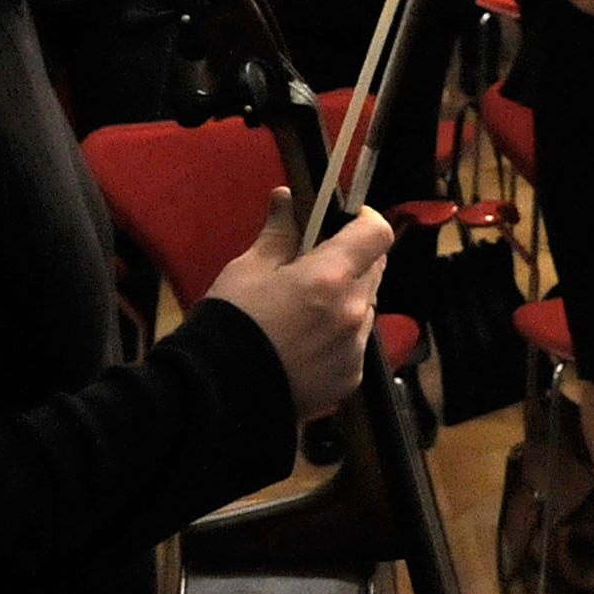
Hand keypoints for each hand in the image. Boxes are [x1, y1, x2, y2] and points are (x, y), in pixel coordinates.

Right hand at [203, 191, 397, 420]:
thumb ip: (279, 233)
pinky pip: (355, 344)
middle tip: (317, 264)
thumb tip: (286, 197)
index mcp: (329, 278)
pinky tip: (306, 343)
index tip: (347, 220)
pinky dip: (340, 336)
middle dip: (353, 259)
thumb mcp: (248, 270)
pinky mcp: (350, 378)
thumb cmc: (229, 324)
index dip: (365, 220)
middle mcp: (352, 312)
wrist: (216, 396)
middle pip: (375, 270)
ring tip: (307, 309)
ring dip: (348, 298)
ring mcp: (354, 349)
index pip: (377, 233)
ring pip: (366, 307)